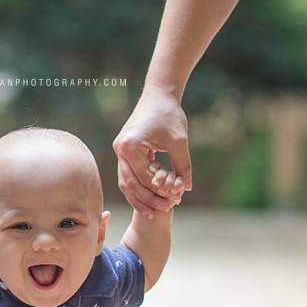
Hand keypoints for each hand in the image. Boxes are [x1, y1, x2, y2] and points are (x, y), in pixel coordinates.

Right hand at [112, 85, 192, 218]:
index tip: (174, 201)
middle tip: (164, 210)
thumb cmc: (169, 114)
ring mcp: (120, 151)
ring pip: (126, 182)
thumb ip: (183, 165)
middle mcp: (120, 150)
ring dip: (140, 197)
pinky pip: (128, 175)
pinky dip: (138, 187)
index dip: (159, 192)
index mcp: (130, 146)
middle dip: (147, 200)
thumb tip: (187, 188)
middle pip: (129, 184)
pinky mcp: (124, 151)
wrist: (158, 94)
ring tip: (154, 211)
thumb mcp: (179, 141)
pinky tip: (150, 197)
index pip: (143, 178)